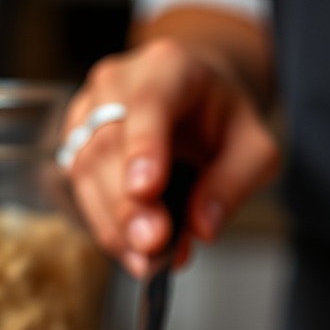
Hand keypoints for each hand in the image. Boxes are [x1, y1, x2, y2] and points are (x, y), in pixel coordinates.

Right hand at [58, 38, 278, 276]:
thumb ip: (233, 184)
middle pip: (110, 145)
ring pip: (88, 172)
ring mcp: (88, 110)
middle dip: (129, 205)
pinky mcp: (76, 143)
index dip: (144, 148)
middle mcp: (118, 82)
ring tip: (149, 262)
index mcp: (169, 67)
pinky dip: (108, 228)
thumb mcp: (254, 148)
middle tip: (153, 246)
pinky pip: (82, 190)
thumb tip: (203, 228)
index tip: (146, 190)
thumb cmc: (223, 121)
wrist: (194, 99)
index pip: (150, 103)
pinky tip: (134, 254)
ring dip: (115, 224)